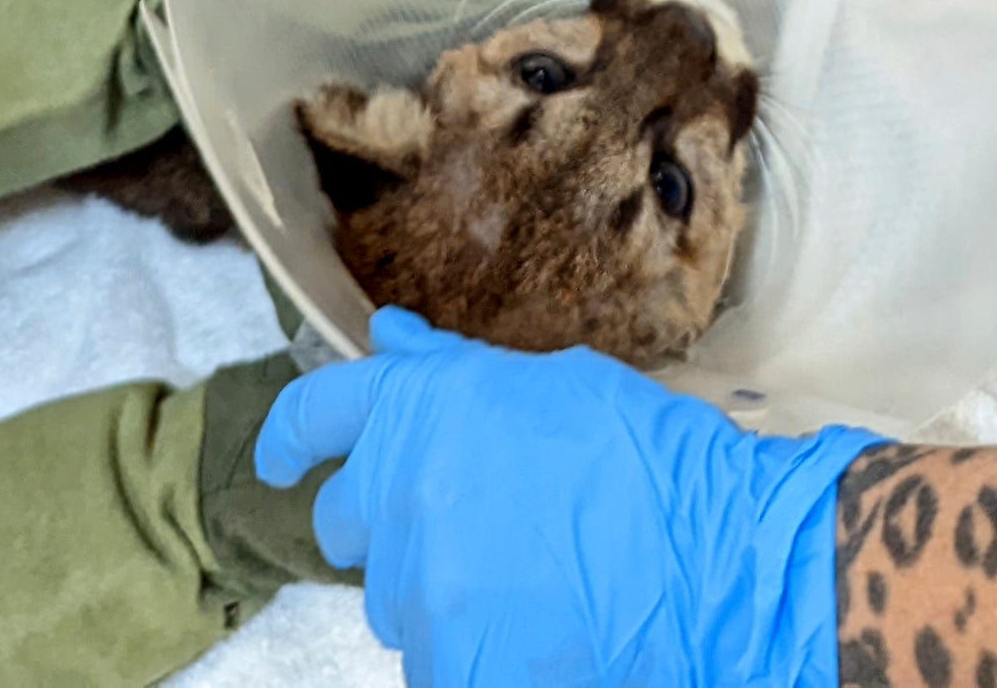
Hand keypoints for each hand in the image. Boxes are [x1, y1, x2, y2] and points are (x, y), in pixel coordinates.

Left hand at [256, 310, 877, 687]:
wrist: (716, 560)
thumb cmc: (650, 462)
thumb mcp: (551, 388)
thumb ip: (453, 373)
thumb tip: (390, 339)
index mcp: (424, 405)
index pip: (315, 413)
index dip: (288, 437)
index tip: (280, 459)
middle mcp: (402, 487)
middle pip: (345, 519)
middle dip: (387, 523)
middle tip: (467, 528)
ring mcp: (420, 581)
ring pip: (394, 597)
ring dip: (438, 591)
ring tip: (527, 580)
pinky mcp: (447, 659)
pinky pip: (432, 658)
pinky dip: (470, 651)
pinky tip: (533, 632)